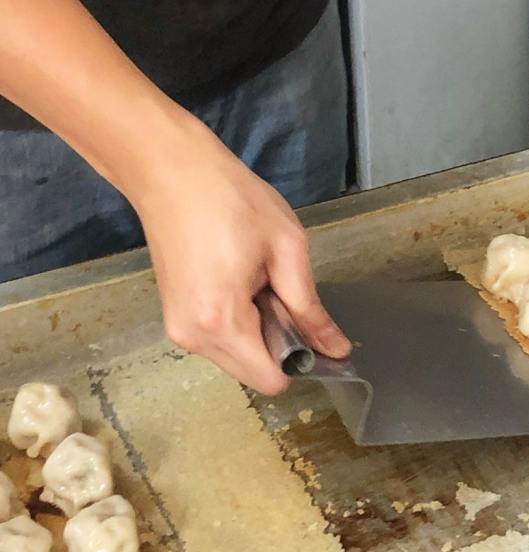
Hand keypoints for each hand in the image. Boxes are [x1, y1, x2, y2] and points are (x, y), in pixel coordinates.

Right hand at [129, 114, 350, 394]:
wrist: (170, 171)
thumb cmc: (231, 200)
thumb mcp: (287, 249)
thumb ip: (310, 309)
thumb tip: (336, 350)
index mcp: (221, 322)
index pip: (271, 380)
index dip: (300, 360)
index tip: (309, 324)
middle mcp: (193, 338)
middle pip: (254, 373)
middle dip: (278, 345)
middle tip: (279, 291)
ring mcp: (178, 330)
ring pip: (237, 358)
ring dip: (258, 332)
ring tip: (256, 280)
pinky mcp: (174, 318)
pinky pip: (219, 341)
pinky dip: (238, 323)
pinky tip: (239, 282)